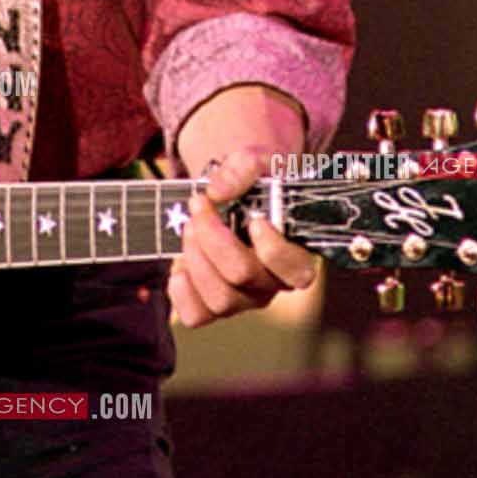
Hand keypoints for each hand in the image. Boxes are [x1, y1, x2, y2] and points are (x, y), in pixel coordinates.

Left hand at [166, 85, 318, 328]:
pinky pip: (195, 315)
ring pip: (219, 299)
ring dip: (195, 257)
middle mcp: (272, 284)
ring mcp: (243, 299)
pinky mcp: (214, 307)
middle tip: (198, 205)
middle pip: (243, 276)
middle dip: (213, 237)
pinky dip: (180, 289)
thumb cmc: (255, 181)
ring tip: (189, 226)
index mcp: (295, 255)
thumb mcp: (257, 162)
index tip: (255, 219)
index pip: (295, 272)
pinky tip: (180, 262)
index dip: (273, 249)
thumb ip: (243, 167)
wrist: (235, 194)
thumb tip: (216, 191)